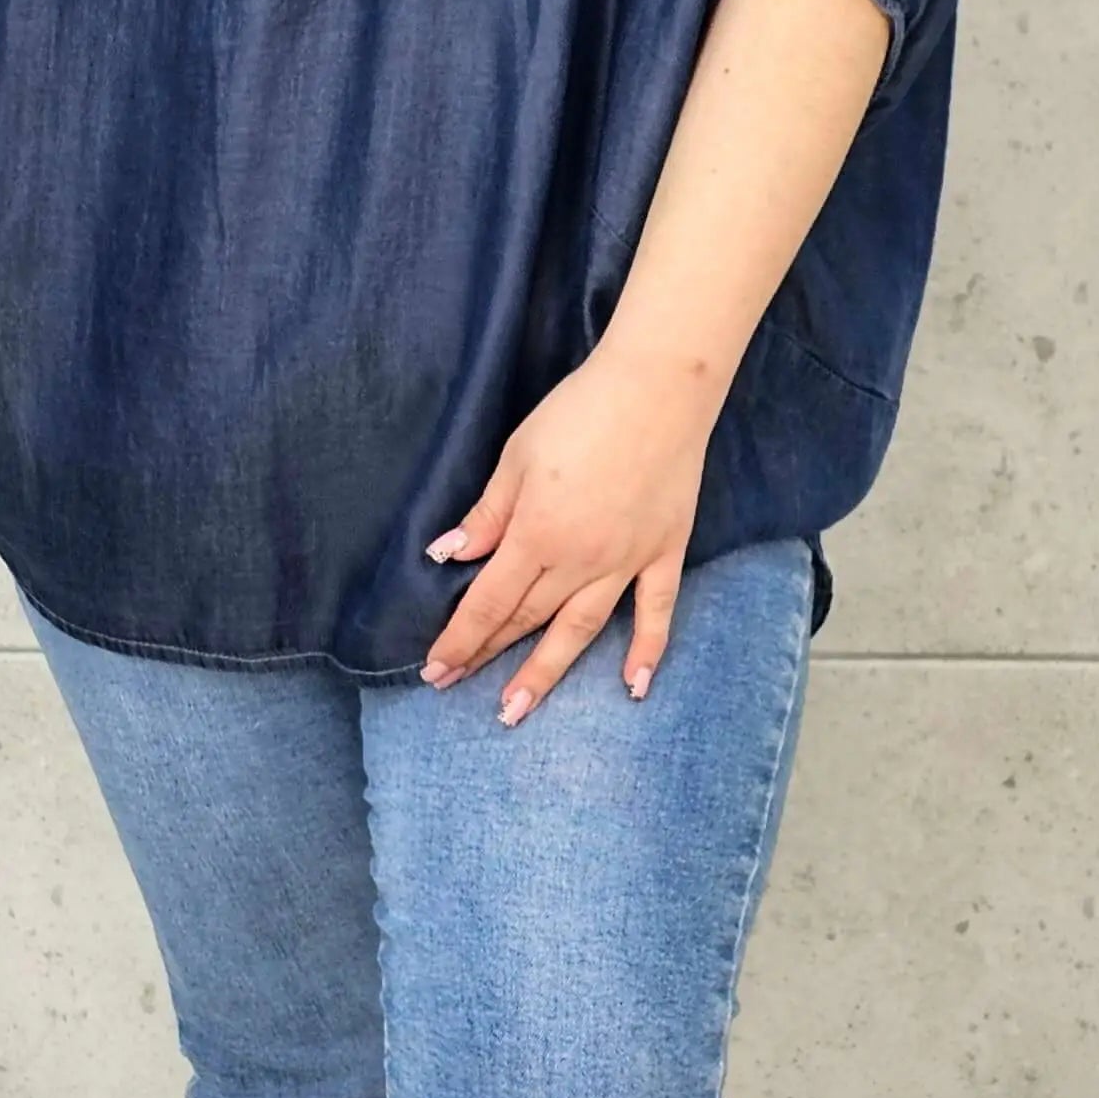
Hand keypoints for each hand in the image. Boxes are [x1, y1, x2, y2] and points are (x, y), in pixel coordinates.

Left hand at [418, 341, 711, 722]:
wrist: (659, 388)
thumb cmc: (580, 412)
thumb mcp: (518, 457)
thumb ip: (488, 513)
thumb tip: (450, 556)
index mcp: (537, 534)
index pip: (489, 602)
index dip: (459, 638)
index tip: (434, 670)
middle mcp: (580, 560)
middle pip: (527, 619)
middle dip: (487, 655)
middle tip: (454, 687)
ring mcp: (626, 562)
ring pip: (580, 630)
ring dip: (547, 672)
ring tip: (518, 710)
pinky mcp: (664, 552)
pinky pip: (655, 613)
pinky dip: (646, 652)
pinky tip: (633, 687)